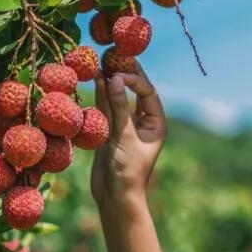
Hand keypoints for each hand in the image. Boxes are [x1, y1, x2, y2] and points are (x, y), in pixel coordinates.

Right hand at [90, 66, 166, 207]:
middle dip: (125, 74)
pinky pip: (106, 109)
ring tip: (100, 62)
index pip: (148, 93)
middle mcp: (143, 122)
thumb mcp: (125, 137)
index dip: (134, 79)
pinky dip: (101, 96)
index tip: (118, 72)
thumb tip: (116, 78)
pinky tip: (95, 79)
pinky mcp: (110, 132)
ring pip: (118, 99)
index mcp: (156, 124)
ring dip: (110, 82)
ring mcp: (125, 126)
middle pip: (134, 91)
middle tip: (114, 53)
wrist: (115, 197)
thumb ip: (119, 108)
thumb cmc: (127, 171)